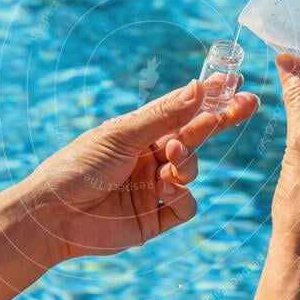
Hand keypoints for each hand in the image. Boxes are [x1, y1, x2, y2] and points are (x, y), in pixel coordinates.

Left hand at [22, 80, 259, 258]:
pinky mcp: (155, 217)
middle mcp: (149, 157)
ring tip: (170, 158)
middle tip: (247, 103)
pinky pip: (186, 206)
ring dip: (187, 162)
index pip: (181, 110)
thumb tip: (198, 87)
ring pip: (191, 170)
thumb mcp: (121, 135)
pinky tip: (165, 191)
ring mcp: (153, 187)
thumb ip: (164, 116)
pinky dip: (182, 197)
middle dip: (219, 119)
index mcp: (139, 132)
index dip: (208, 97)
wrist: (52, 216)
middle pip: (194, 136)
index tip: (233, 82)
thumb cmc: (78, 166)